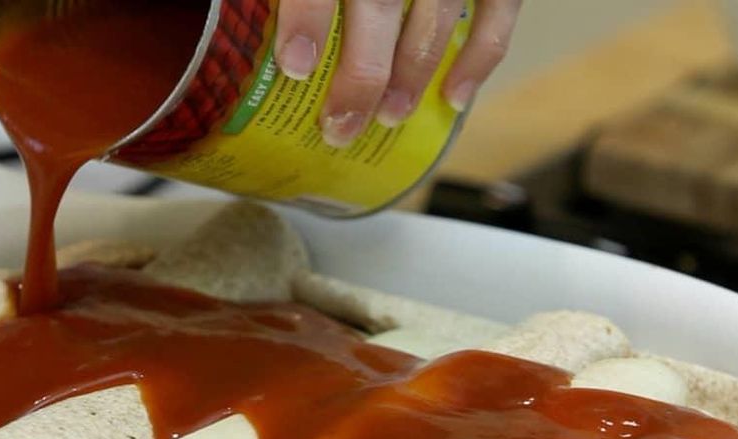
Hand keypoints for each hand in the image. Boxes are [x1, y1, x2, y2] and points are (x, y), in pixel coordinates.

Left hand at [274, 0, 520, 147]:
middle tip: (340, 128)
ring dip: (413, 75)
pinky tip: (454, 98)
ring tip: (388, 118)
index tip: (295, 66)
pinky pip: (498, 10)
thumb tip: (240, 9)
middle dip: (362, 75)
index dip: (308, 17)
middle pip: (380, 3)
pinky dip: (479, 57)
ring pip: (436, 14)